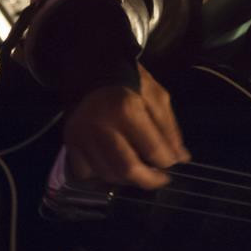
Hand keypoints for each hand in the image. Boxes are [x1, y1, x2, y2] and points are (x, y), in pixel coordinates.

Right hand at [64, 63, 189, 189]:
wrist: (93, 70)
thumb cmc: (131, 81)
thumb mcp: (157, 97)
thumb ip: (169, 128)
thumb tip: (181, 158)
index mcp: (127, 111)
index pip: (152, 149)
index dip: (167, 162)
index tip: (173, 163)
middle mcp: (101, 127)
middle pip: (127, 169)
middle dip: (149, 180)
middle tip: (161, 179)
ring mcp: (82, 137)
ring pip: (107, 174)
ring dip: (128, 179)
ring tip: (141, 171)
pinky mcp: (69, 142)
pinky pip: (85, 172)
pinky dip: (102, 175)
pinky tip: (114, 167)